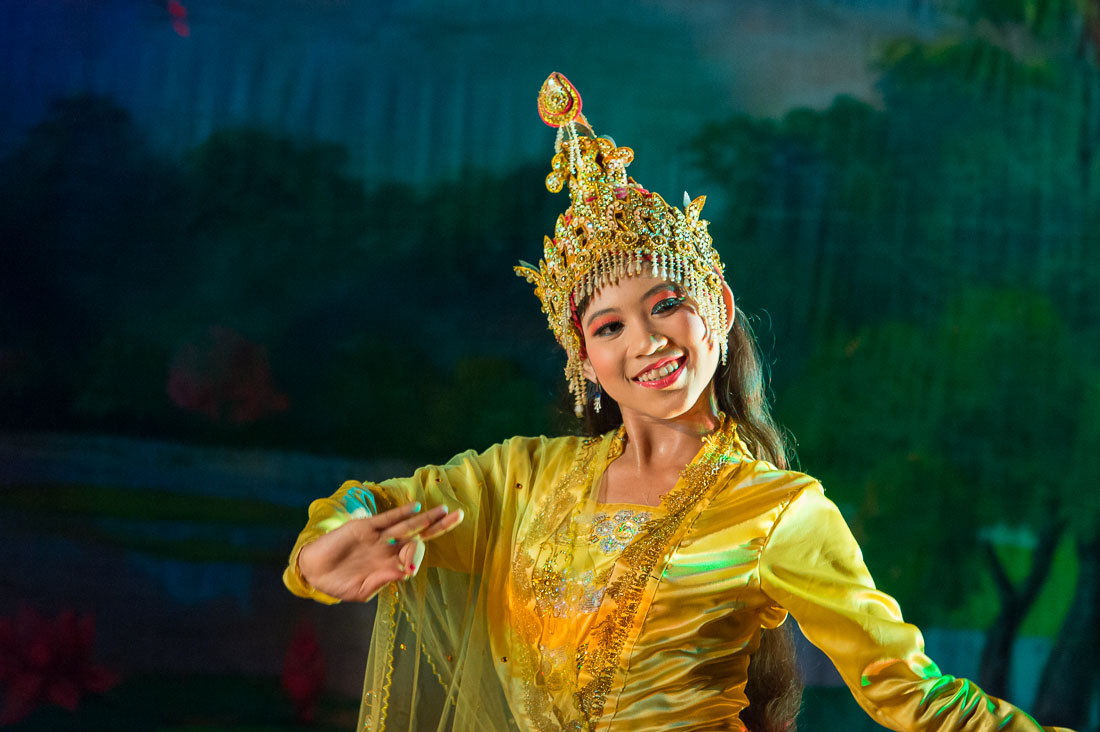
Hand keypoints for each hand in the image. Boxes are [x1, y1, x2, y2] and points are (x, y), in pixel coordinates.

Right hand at [297, 501, 463, 601]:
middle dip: (440, 526)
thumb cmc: (338, 584)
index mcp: (390, 565)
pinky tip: (414, 508)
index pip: (414, 557)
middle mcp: (388, 549)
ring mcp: (378, 537)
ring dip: (425, 518)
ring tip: (444, 510)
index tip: (407, 569)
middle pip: (420, 535)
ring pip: (407, 525)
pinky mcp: (364, 528)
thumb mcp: (363, 590)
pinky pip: (386, 519)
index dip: (417, 558)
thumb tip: (406, 572)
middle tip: (460, 515)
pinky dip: (400, 513)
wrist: (313, 573)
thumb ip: (384, 581)